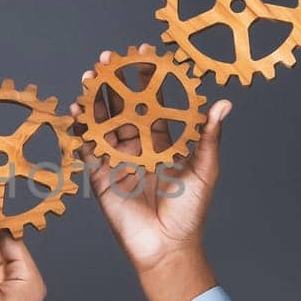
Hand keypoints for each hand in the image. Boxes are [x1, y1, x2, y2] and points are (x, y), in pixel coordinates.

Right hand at [69, 46, 231, 300]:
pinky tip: (77, 109)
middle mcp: (138, 146)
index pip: (152, 102)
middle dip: (113, 82)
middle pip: (122, 107)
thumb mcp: (204, 170)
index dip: (146, 79)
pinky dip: (81, 128)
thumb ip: (208, 137)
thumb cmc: (190, 211)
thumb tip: (223, 104)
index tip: (142, 54)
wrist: (167, 246)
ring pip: (102, 122)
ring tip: (89, 77)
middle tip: (107, 58)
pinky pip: (88, 147)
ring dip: (94, 99)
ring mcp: (117, 159)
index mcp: (162, 141)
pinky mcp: (101, 175)